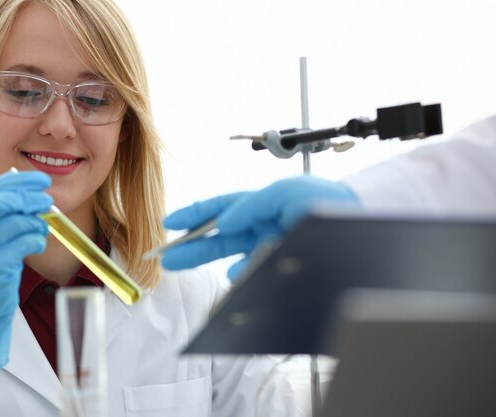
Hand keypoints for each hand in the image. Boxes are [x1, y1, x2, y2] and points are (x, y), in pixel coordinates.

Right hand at [0, 170, 52, 375]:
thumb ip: (4, 211)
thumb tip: (34, 187)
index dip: (21, 181)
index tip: (43, 180)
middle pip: (3, 201)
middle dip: (32, 198)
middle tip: (48, 202)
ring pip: (18, 222)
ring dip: (38, 223)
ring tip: (41, 229)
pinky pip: (24, 244)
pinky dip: (37, 241)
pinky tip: (36, 245)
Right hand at [161, 176, 357, 278]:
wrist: (362, 225)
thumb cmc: (328, 202)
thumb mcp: (286, 193)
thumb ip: (251, 205)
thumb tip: (222, 222)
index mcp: (262, 204)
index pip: (221, 208)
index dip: (195, 215)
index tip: (170, 225)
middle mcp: (263, 225)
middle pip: (220, 235)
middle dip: (192, 244)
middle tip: (166, 256)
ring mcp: (271, 247)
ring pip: (232, 256)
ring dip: (210, 259)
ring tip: (188, 262)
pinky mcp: (281, 265)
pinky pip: (253, 272)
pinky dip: (241, 274)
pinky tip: (235, 275)